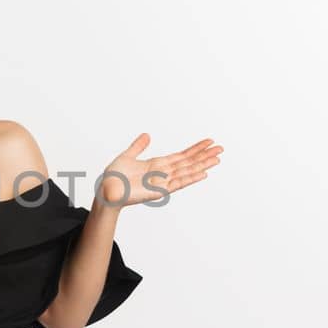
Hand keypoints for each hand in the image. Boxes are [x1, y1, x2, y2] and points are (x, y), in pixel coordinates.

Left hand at [98, 133, 222, 207]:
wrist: (106, 190)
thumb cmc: (114, 177)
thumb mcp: (127, 156)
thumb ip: (138, 146)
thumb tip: (147, 135)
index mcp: (157, 165)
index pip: (181, 156)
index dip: (195, 149)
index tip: (209, 142)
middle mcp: (163, 173)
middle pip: (189, 163)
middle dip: (204, 155)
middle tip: (221, 148)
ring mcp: (162, 182)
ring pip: (187, 172)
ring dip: (202, 165)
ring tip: (217, 159)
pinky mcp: (159, 191)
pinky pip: (178, 184)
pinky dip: (190, 178)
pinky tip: (203, 173)